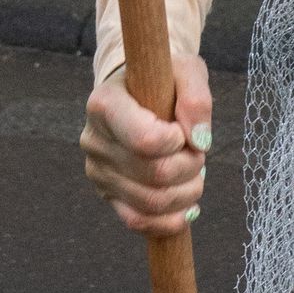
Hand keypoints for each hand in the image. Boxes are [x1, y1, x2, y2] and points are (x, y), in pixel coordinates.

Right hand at [82, 53, 213, 233]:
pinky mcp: (107, 194)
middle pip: (155, 174)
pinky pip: (138, 221)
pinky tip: (187, 206)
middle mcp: (94, 140)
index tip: (184, 131)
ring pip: (152, 202)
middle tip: (197, 152)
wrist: (137, 95)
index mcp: (104, 104)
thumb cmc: (161, 81)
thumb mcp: (185, 71)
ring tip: (194, 173)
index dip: (176, 141)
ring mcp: (98, 171)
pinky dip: (170, 221)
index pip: (145, 139)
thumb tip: (199, 140)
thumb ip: (196, 98)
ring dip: (187, 192)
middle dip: (191, 166)